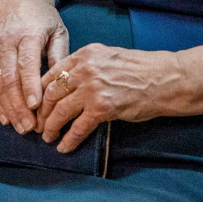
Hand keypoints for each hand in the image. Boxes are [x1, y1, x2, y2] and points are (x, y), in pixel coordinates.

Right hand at [0, 0, 67, 133]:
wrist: (13, 4)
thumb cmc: (41, 20)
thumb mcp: (57, 30)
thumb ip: (59, 55)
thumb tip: (62, 81)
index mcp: (28, 34)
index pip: (27, 63)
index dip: (30, 85)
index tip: (36, 106)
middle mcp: (6, 44)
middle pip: (10, 78)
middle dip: (20, 105)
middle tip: (31, 127)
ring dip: (9, 109)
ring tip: (22, 128)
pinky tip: (5, 119)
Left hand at [35, 44, 185, 152]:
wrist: (164, 79)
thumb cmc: (141, 69)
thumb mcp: (108, 57)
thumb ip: (87, 66)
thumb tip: (68, 83)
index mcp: (85, 54)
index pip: (52, 73)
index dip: (40, 91)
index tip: (38, 104)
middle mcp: (85, 69)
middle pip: (51, 92)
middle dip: (42, 112)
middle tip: (39, 124)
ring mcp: (92, 89)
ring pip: (60, 111)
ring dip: (51, 127)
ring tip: (48, 137)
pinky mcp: (102, 108)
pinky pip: (78, 127)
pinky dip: (68, 139)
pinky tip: (64, 147)